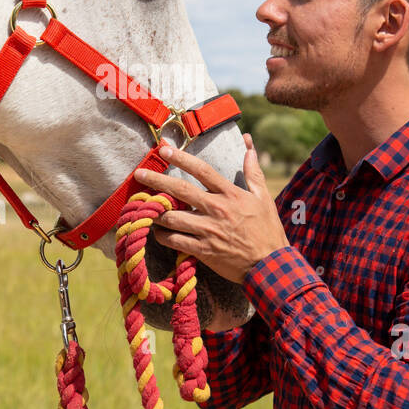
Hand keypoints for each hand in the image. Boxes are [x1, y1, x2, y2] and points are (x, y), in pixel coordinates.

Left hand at [131, 132, 288, 284]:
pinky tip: (157, 231)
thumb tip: (249, 144)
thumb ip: (252, 170)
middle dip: (157, 180)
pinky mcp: (203, 250)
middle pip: (180, 190)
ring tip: (144, 207)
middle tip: (139, 173)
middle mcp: (217, 209)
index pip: (202, 170)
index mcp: (230, 194)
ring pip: (173, 217)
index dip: (181, 158)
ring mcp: (209, 230)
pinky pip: (175, 241)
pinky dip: (162, 235)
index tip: (164, 150)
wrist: (269, 264)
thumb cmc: (267, 230)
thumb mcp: (263, 197)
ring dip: (156, 212)